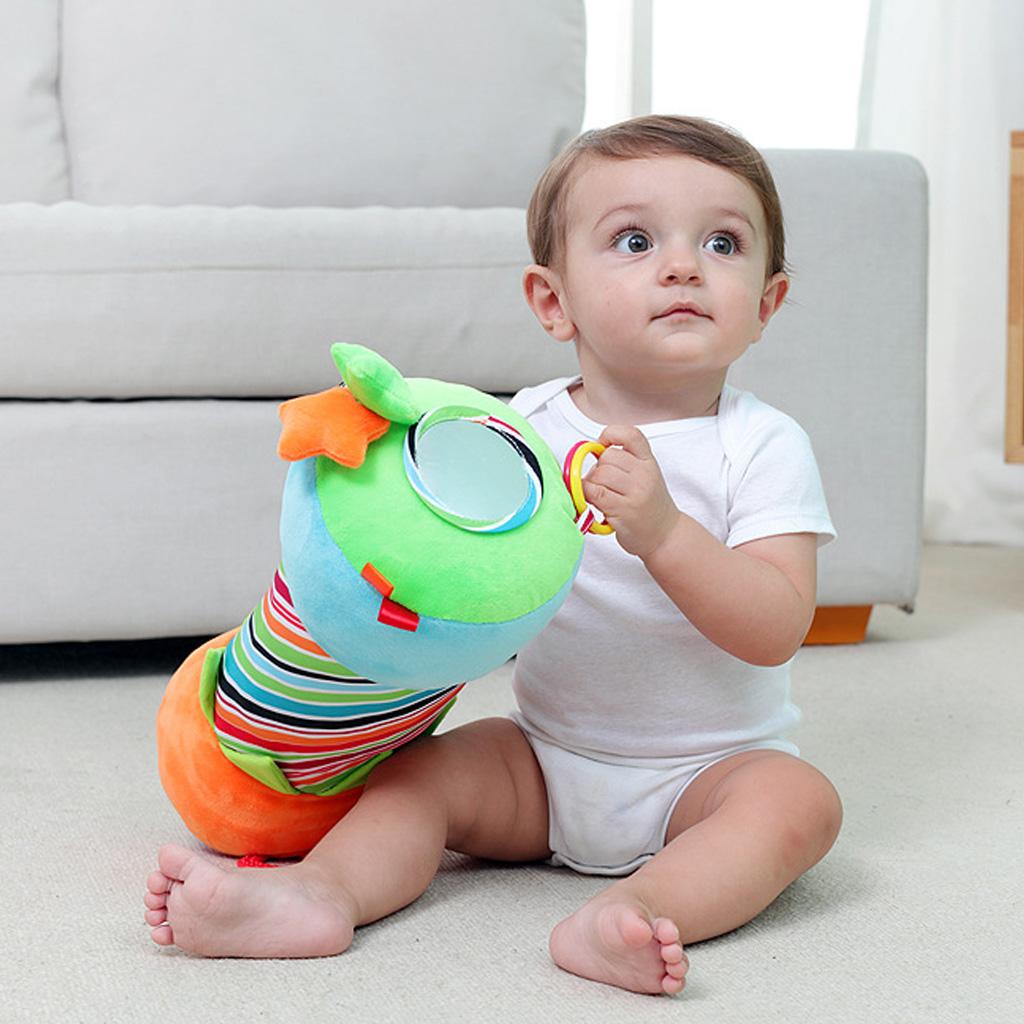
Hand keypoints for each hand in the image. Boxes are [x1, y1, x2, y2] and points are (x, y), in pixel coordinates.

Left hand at [582, 426, 680, 558]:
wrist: (665, 535)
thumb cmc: (649, 505)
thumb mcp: (646, 475)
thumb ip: (625, 461)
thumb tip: (589, 452)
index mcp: (649, 461)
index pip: (630, 434)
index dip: (611, 434)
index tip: (602, 444)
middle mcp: (645, 474)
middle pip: (607, 457)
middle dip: (597, 468)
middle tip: (603, 483)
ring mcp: (635, 492)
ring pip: (598, 474)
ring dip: (591, 484)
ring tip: (600, 495)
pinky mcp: (622, 509)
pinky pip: (594, 493)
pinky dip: (586, 496)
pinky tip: (594, 503)